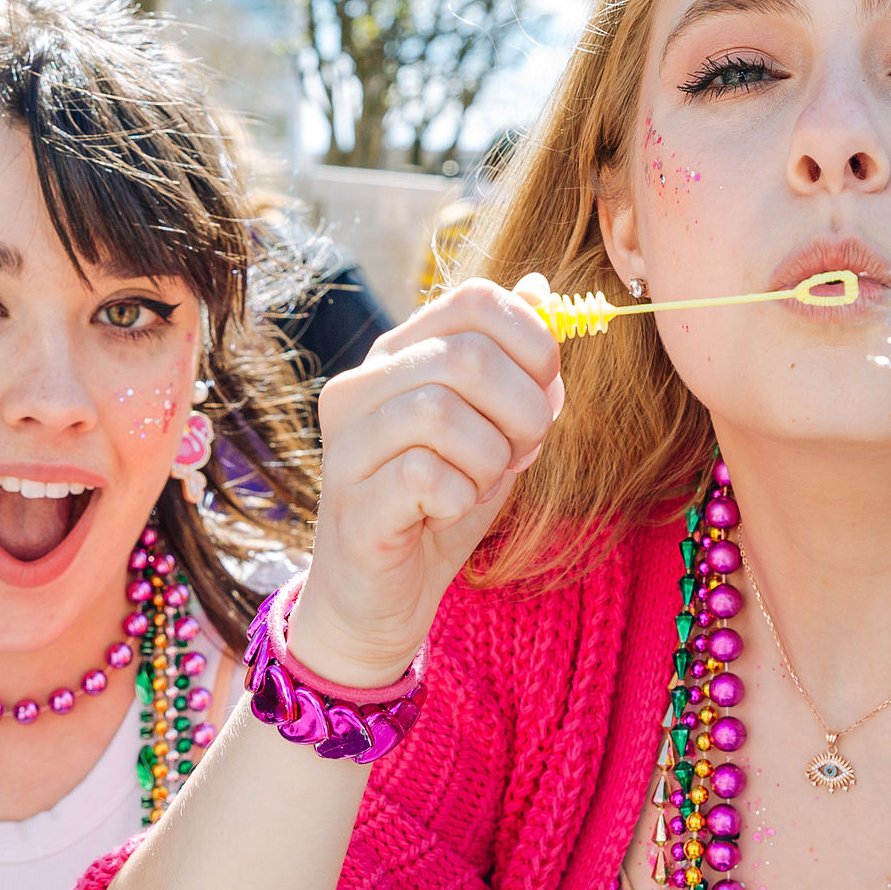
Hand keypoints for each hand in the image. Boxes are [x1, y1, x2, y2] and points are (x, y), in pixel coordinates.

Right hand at [287, 279, 564, 684]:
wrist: (380, 600)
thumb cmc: (439, 508)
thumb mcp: (493, 431)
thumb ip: (516, 369)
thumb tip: (540, 289)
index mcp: (396, 356)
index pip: (473, 298)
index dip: (532, 341)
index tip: (544, 391)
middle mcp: (359, 387)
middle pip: (466, 355)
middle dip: (523, 409)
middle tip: (521, 452)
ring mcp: (346, 445)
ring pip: (440, 412)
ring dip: (489, 458)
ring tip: (480, 484)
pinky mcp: (351, 502)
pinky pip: (423, 476)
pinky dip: (458, 498)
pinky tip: (445, 513)